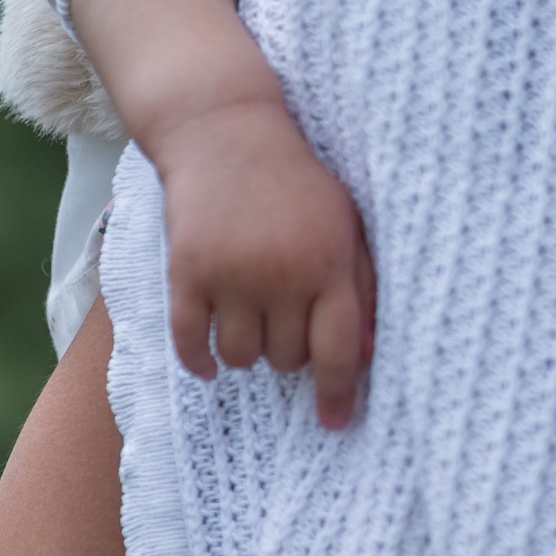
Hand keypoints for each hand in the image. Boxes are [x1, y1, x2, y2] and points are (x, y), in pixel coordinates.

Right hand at [150, 96, 376, 428]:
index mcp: (328, 261)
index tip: (333, 423)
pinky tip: (207, 361)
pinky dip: (198, 361)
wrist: (226, 131)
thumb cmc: (296, 182)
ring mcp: (230, 274)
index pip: (338, 348)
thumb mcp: (344, 222)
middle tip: (284, 316)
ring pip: (241, 359)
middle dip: (289, 350)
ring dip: (246, 352)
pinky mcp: (186, 272)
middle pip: (286, 359)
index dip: (337, 393)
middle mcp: (281, 273)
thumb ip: (361, 285)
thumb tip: (368, 355)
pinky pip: (190, 344)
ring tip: (250, 317)